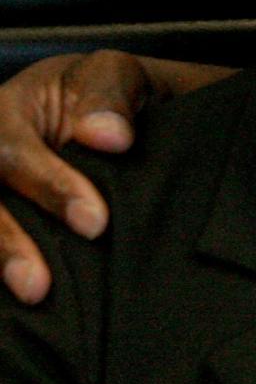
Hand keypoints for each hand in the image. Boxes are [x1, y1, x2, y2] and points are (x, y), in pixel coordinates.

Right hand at [0, 51, 162, 303]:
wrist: (110, 118)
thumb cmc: (108, 97)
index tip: (95, 224)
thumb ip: (110, 97)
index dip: (50, 188)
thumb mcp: (116, 76)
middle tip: (40, 286)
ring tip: (32, 296)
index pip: (12, 152)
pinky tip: (14, 306)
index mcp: (6, 112)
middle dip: (8, 243)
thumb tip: (107, 138)